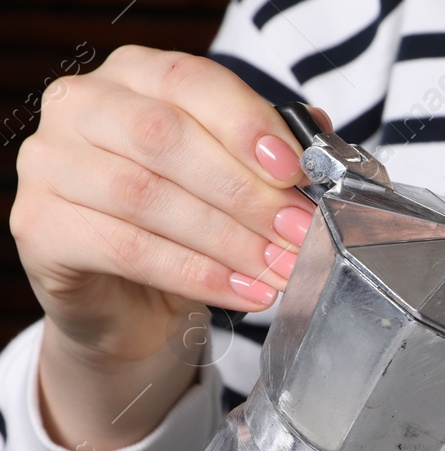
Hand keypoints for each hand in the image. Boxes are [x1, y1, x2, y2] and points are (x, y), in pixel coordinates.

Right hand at [11, 46, 313, 448]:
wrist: (131, 300)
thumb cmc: (186, 226)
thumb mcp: (233, 181)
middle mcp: (81, 107)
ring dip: (227, 239)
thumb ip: (273, 156)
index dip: (247, 125)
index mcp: (133, 76)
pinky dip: (195, 274)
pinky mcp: (40, 227)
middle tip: (299, 232)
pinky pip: (125, 248)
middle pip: (164, 137)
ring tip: (280, 269)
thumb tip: (324, 143)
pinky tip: (243, 292)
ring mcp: (49, 164)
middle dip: (245, 192)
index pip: (190, 80)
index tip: (297, 172)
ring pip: (145, 196)